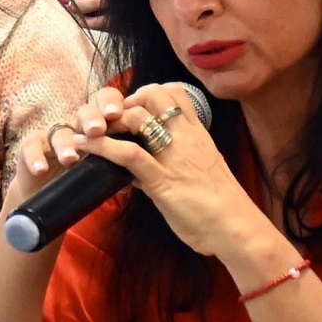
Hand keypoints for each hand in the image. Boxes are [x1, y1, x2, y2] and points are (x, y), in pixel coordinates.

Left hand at [50, 82, 273, 262]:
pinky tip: (84, 147)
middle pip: (153, 94)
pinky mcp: (162, 180)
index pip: (175, 93)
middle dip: (126, 100)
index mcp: (199, 135)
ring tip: (89, 130)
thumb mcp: (202, 174)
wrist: (236, 227)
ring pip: (138, 117)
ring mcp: (174, 156)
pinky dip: (101, 147)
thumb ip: (176, 165)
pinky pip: (129, 154)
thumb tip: (143, 170)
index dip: (148, 93)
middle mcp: (187, 138)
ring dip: (108, 120)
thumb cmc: (222, 207)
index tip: (132, 107)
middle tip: (108, 119)